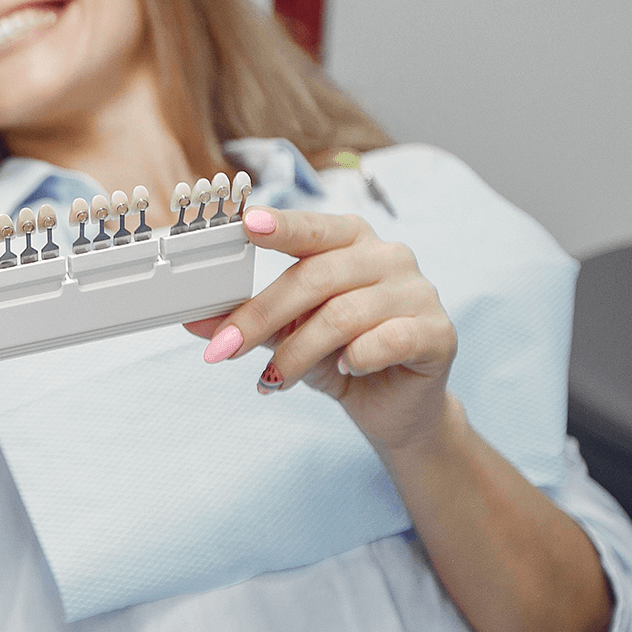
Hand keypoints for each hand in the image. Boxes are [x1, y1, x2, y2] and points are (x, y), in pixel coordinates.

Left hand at [188, 207, 457, 451]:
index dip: (279, 225)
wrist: (393, 407)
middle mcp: (388, 256)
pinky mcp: (438, 332)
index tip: (245, 224)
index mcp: (351, 241)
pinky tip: (345, 371)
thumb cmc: (340, 356)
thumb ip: (248, 321)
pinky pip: (388, 340)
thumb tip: (193, 323)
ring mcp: (418, 291)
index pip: (311, 227)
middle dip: (262, 316)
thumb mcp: (285, 336)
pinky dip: (357, 358)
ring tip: (274, 380)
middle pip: (315, 277)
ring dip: (298, 352)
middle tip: (224, 349)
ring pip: (343, 315)